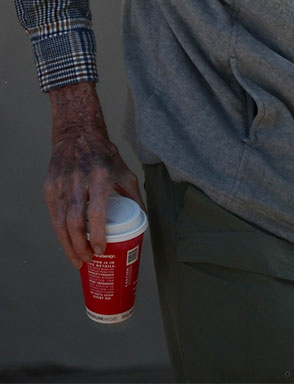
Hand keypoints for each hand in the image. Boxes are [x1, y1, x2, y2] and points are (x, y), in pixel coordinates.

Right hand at [45, 82, 143, 267]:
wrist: (78, 134)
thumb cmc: (104, 155)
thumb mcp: (125, 172)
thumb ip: (134, 196)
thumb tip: (143, 220)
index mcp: (101, 177)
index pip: (96, 212)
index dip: (98, 235)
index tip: (102, 250)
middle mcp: (79, 182)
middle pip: (75, 222)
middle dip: (80, 247)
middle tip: (89, 260)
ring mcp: (61, 185)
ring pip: (60, 222)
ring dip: (68, 245)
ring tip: (78, 259)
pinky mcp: (49, 187)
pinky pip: (53, 215)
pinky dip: (60, 233)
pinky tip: (68, 243)